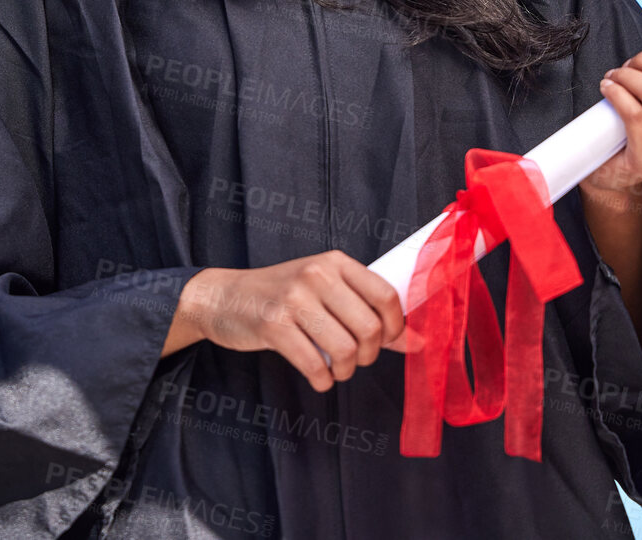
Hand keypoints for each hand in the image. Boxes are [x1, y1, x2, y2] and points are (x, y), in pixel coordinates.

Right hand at [164, 251, 405, 391]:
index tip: (386, 342)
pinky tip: (319, 376)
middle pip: (369, 327)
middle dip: (369, 355)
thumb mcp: (325, 292)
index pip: (385, 295)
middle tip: (356, 360)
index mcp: (335, 262)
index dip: (395, 328)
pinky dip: (323, 380)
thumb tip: (417, 342)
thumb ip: (367, 312)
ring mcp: (293, 299)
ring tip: (335, 370)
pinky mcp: (273, 325)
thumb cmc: (281, 296)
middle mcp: (316, 275)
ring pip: (345, 349)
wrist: (224, 297)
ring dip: (346, 371)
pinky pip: (315, 365)